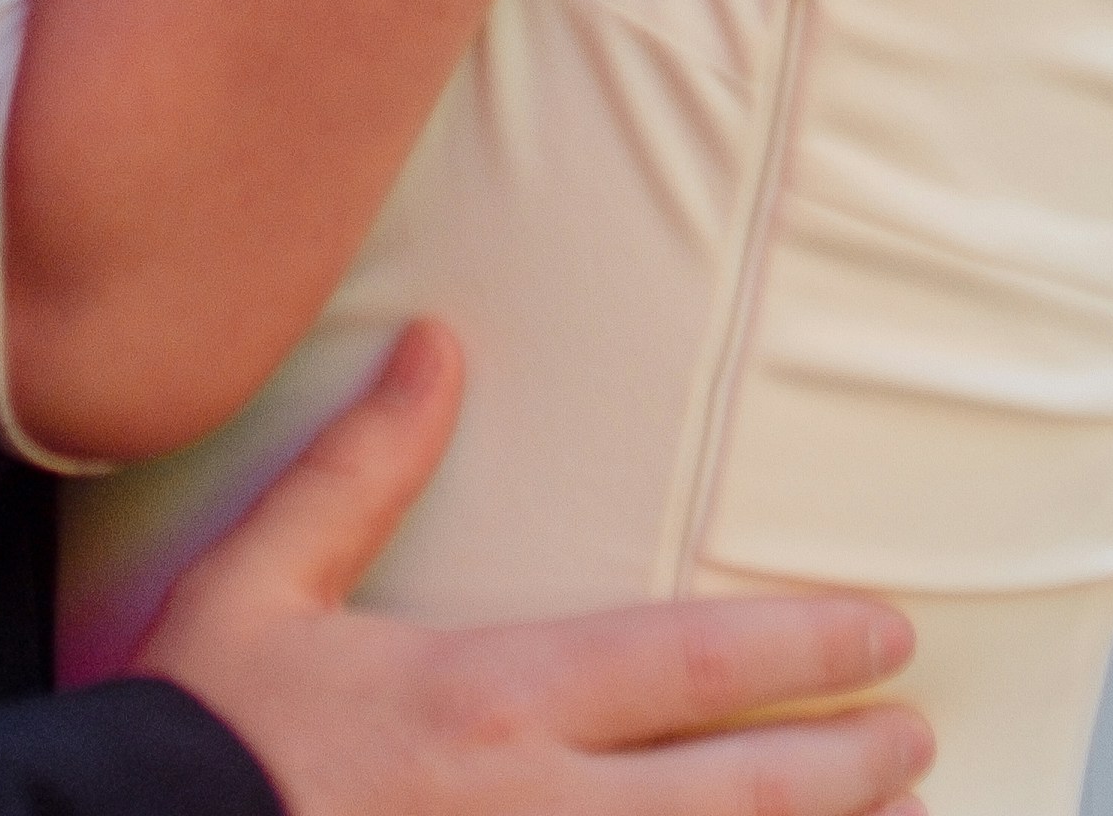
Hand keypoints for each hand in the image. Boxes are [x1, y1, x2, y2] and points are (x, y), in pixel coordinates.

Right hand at [134, 330, 928, 815]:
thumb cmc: (196, 737)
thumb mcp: (263, 583)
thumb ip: (361, 466)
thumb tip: (437, 344)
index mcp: (490, 703)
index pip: (691, 669)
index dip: (807, 650)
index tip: (887, 633)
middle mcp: (538, 810)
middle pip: (741, 794)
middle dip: (846, 767)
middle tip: (916, 739)